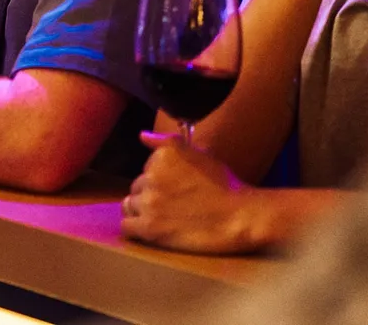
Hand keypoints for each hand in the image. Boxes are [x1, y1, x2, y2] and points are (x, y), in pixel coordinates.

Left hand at [120, 132, 268, 253]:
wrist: (240, 216)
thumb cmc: (225, 187)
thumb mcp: (199, 154)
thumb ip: (167, 143)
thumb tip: (142, 136)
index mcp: (162, 156)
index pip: (146, 168)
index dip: (160, 179)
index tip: (176, 189)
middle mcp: (151, 176)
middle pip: (137, 186)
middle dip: (150, 194)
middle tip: (173, 205)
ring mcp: (149, 202)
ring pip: (130, 205)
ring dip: (141, 211)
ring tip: (164, 218)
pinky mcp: (150, 227)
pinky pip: (127, 226)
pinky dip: (135, 228)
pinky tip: (150, 230)